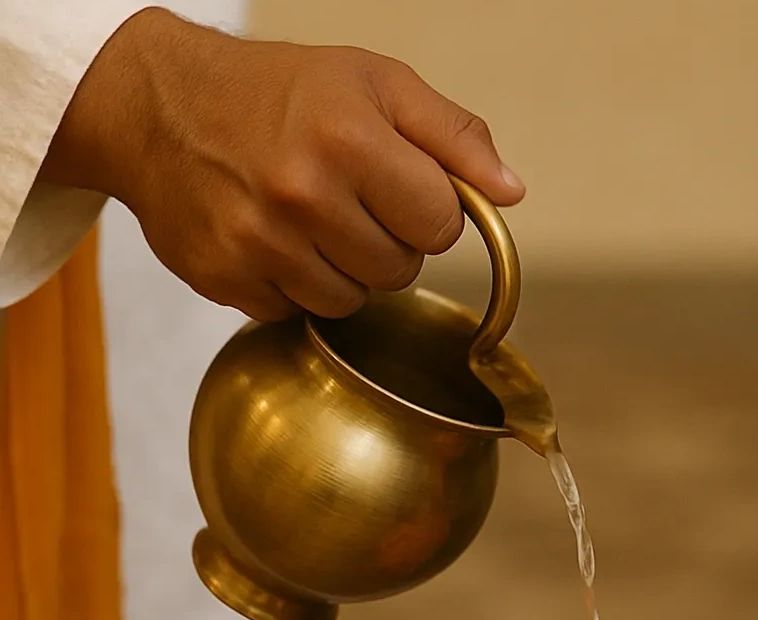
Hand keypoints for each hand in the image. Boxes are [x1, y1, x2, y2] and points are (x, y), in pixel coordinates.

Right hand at [40, 8, 524, 319]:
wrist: (161, 107)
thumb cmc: (281, 92)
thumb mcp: (376, 84)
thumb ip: (454, 138)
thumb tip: (511, 193)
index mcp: (349, 139)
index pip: (440, 226)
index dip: (430, 212)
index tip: (404, 192)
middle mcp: (300, 195)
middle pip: (399, 272)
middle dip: (390, 243)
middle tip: (353, 202)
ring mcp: (257, 243)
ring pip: (351, 303)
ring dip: (346, 271)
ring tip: (316, 223)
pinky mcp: (225, 279)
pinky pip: (296, 312)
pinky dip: (296, 286)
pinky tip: (277, 242)